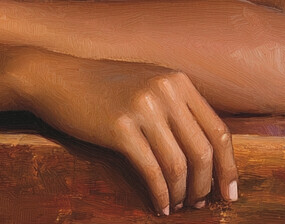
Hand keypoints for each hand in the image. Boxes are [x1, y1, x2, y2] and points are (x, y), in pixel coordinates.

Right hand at [14, 50, 237, 214]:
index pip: (218, 130)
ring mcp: (142, 107)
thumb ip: (175, 105)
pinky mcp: (120, 127)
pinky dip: (160, 194)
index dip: (229, 167)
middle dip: (208, 186)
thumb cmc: (100, 85)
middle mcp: (165, 90)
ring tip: (178, 206)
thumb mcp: (145, 82)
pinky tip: (159, 205)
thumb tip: (206, 151)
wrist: (55, 78)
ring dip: (183, 194)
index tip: (229, 192)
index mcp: (176, 80)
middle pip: (204, 151)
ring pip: (179, 165)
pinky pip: (152, 171)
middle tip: (202, 205)